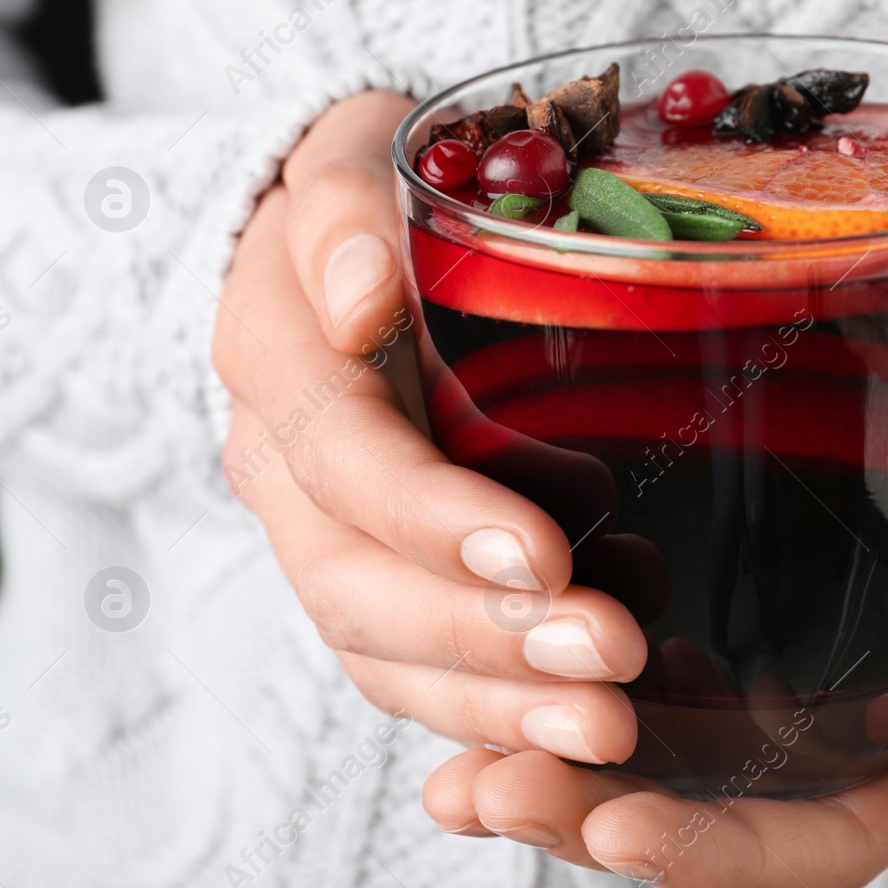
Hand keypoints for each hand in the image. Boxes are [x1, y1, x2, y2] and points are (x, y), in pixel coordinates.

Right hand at [212, 92, 645, 766]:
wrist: (350, 250)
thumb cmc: (371, 196)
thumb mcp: (349, 160)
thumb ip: (341, 211)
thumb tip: (366, 294)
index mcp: (274, 364)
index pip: (343, 460)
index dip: (434, 518)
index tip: (545, 553)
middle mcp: (285, 475)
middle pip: (360, 588)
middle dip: (487, 639)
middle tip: (613, 661)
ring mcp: (324, 539)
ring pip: (385, 654)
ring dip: (498, 702)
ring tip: (611, 727)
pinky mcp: (377, 580)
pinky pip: (417, 673)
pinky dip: (497, 709)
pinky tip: (586, 720)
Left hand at [420, 487, 887, 887]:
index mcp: (882, 774)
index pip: (790, 845)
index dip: (701, 851)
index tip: (614, 826)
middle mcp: (798, 755)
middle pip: (682, 817)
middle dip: (579, 819)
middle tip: (485, 791)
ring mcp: (743, 697)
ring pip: (629, 762)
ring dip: (534, 772)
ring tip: (450, 774)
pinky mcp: (701, 628)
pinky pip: (610, 678)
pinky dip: (535, 692)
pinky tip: (467, 678)